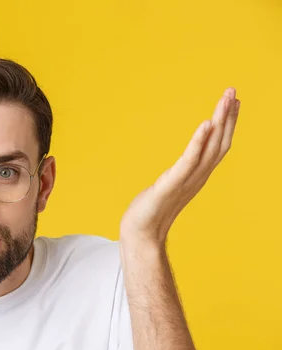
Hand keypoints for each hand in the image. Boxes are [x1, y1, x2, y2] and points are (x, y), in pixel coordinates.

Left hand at [120, 88, 240, 245]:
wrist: (140, 233)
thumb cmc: (151, 210)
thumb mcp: (170, 185)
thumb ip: (179, 174)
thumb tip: (183, 163)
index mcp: (198, 175)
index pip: (218, 145)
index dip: (228, 124)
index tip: (233, 101)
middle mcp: (198, 177)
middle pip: (219, 142)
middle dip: (228, 116)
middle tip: (233, 91)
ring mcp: (187, 180)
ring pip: (210, 147)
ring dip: (219, 121)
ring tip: (226, 100)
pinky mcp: (172, 183)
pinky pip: (189, 160)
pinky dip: (198, 141)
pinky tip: (205, 124)